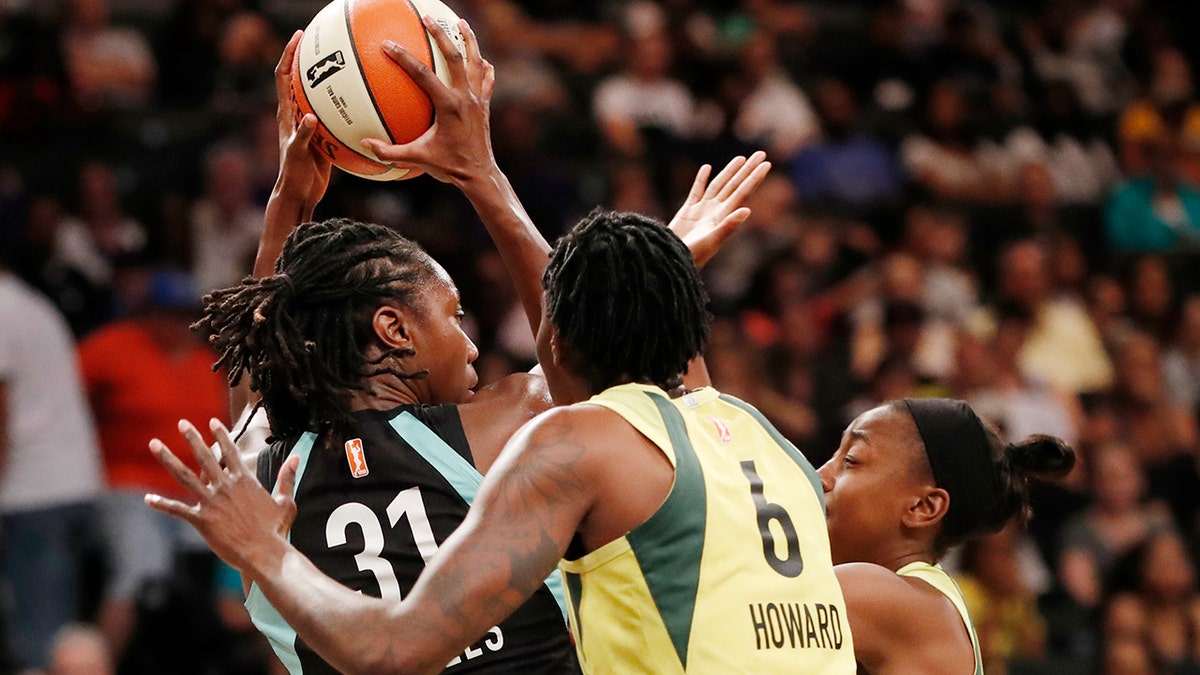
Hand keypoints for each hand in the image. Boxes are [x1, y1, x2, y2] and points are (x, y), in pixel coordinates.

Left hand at [146, 418, 298, 575]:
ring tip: (155, 444)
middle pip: (205, 457)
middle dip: (192, 438)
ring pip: (185, 476)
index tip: (212, 422)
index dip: (221, 435)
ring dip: (168, 459)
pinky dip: (162, 504)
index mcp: (244, 480)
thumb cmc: (276, 529)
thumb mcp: (286, 501)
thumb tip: (296, 457)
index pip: (230, 452)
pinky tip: (148, 499)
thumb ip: (288, 477)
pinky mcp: (201, 520)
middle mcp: (225, 486)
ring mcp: (211, 502)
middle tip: (181, 423)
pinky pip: (178, 510)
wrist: (263, 552)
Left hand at [274, 30, 331, 207]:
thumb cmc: (293, 175)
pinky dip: (343, 106)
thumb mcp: (298, 155)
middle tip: (322, 41)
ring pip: (317, 94)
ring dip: (327, 79)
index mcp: (287, 114)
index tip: (298, 37)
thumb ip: (303, 136)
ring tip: (344, 65)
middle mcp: (296, 114)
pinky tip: (361, 103)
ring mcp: (310, 124)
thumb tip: (311, 117)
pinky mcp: (322, 135)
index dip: (288, 55)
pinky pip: (333, 114)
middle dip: (307, 57)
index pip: (283, 77)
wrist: (300, 194)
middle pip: (299, 78)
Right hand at [361, 17, 497, 185]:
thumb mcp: (418, 159)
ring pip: (476, 61)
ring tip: (461, 22)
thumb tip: (365, 144)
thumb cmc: (449, 167)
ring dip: (469, 40)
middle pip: (455, 57)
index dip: (404, 58)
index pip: (423, 74)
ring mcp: (478, 100)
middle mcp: (466, 98)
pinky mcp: (485, 105)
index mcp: (449, 107)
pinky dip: (482, 66)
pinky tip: (479, 58)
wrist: (480, 176)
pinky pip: (486, 79)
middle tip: (428, 17)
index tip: (388, 44)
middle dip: (442, 34)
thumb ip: (390, 152)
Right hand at [668, 151, 771, 266]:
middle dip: (747, 169)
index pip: (743, 192)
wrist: (672, 261)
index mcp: (724, 216)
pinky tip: (707, 168)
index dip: (754, 177)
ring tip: (740, 158)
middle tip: (761, 153)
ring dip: (729, 172)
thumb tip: (747, 210)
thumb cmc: (693, 255)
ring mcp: (703, 210)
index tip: (766, 164)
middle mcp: (716, 211)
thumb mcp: (712, 241)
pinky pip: (697, 191)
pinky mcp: (688, 211)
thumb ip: (729, 226)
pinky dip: (702, 179)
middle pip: (735, 185)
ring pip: (719, 185)